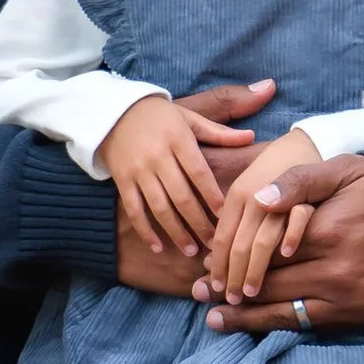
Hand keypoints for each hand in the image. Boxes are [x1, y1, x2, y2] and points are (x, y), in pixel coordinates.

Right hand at [100, 79, 273, 259]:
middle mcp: (157, 156)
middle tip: (213, 244)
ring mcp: (138, 170)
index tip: (227, 217)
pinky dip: (145, 230)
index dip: (213, 196)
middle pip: (181, 196)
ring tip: (191, 251)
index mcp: (178, 139)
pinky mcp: (122, 181)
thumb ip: (218, 133)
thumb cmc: (159, 115)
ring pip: (159, 207)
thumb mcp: (189, 117)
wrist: (112, 112)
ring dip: (176, 232)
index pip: (199, 172)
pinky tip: (158, 248)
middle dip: (199, 223)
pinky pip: (134, 210)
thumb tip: (251, 138)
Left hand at [198, 151, 363, 333]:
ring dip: (246, 317)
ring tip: (214, 318)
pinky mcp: (357, 314)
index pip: (265, 250)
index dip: (232, 258)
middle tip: (200, 290)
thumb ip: (298, 181)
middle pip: (269, 283)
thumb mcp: (342, 170)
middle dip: (230, 289)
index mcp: (325, 230)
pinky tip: (253, 327)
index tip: (208, 262)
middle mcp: (335, 269)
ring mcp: (347, 296)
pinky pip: (308, 324)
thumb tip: (258, 199)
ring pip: (284, 310)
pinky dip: (277, 326)